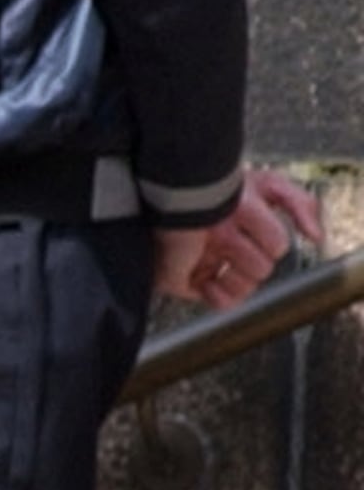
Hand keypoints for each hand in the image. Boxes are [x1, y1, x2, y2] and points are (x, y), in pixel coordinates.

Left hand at [156, 168, 323, 309]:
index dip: (269, 238)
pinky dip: (222, 295)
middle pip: (265, 267)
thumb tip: (316, 238)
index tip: (247, 220)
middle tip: (226, 234)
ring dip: (237, 270)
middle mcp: (230, 248)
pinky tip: (209, 277)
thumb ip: (300, 204)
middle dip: (251, 251)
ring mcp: (212, 266)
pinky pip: (225, 304)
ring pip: (250, 284)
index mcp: (247, 228)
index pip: (276, 248)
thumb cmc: (217, 187)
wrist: (173, 197)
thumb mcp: (268, 185)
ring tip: (217, 252)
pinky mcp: (192, 283)